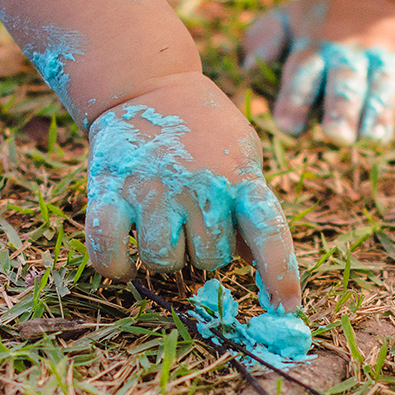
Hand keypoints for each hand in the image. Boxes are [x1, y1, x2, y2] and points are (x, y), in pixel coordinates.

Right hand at [85, 73, 300, 310]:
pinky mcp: (109, 190)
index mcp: (240, 176)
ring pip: (163, 262)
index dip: (280, 277)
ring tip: (159, 225)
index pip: (270, 234)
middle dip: (201, 251)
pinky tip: (123, 260)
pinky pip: (110, 252)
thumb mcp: (241, 155)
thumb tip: (252, 262)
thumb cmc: (202, 129)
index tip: (286, 310)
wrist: (144, 84)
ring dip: (162, 256)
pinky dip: (116, 267)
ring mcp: (153, 188)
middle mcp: (200, 185)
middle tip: (190, 221)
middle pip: (209, 260)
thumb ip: (250, 205)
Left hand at [242, 0, 394, 144]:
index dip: (293, 99)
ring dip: (381, 112)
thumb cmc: (324, 17)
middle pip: (345, 82)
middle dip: (340, 109)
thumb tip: (243, 68)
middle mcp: (351, 51)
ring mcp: (389, 53)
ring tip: (375, 139)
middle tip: (335, 137)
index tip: (287, 127)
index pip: (301, 72)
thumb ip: (263, 39)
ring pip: (385, 84)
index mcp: (315, 45)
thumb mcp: (288, 17)